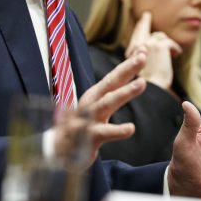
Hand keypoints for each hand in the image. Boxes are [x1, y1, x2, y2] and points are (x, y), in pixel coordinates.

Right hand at [74, 51, 147, 165]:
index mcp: (95, 95)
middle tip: (143, 57)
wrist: (57, 150)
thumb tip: (138, 77)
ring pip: (107, 104)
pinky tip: (131, 128)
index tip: (144, 49)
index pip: (114, 76)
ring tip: (142, 83)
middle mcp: (91, 103)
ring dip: (124, 92)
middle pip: (110, 83)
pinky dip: (117, 131)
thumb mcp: (98, 107)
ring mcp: (88, 119)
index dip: (128, 63)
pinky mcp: (87, 137)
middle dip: (127, 69)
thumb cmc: (82, 126)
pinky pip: (103, 133)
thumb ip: (115, 93)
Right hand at [125, 12, 180, 89]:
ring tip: (172, 52)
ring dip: (166, 44)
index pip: (135, 38)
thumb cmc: (150, 87)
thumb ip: (144, 61)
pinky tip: (176, 54)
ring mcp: (147, 45)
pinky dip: (174, 48)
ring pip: (159, 37)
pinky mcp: (159, 46)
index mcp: (131, 55)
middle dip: (144, 22)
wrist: (153, 91)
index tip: (140, 22)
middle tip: (146, 15)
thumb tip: (153, 52)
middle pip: (141, 30)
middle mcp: (136, 47)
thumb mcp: (143, 73)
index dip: (138, 29)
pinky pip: (169, 43)